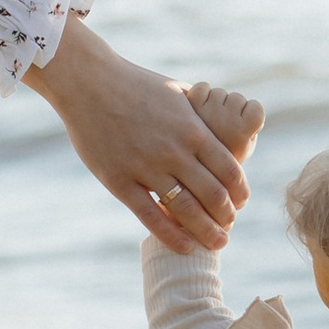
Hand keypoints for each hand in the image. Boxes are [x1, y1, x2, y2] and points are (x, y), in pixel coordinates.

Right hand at [23, 18, 253, 250]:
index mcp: (193, 130)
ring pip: (186, 210)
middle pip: (214, 195)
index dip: (239, 193)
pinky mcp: (119, 180)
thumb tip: (220, 116)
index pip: (230, 171)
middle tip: (229, 228)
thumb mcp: (177, 93)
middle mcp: (175, 152)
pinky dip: (172, 236)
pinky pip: (151, 216)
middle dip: (227, 217)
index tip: (241, 203)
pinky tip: (186, 247)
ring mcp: (146, 167)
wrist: (88, 81)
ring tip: (216, 243)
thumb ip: (199, 112)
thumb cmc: (135, 84)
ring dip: (207, 231)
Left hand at [187, 82, 266, 161]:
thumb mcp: (244, 147)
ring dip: (216, 102)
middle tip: (222, 125)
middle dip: (231, 108)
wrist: (185, 162)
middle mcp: (224, 124)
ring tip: (209, 119)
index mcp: (240, 136)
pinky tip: (200, 108)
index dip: (249, 114)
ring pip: (219, 93)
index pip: (256, 108)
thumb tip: (245, 103)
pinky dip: (203, 93)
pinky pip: (202, 88)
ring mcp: (205, 115)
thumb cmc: (220, 156)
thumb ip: (251, 128)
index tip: (241, 126)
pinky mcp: (187, 107)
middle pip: (237, 98)